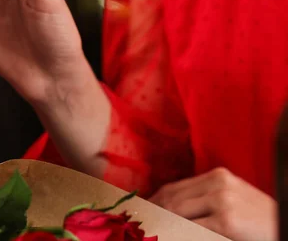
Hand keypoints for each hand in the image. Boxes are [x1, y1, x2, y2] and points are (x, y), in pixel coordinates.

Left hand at [150, 168, 277, 240]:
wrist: (285, 225)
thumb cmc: (258, 220)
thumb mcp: (231, 200)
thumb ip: (203, 201)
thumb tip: (169, 211)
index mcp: (218, 176)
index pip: (174, 188)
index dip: (152, 201)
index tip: (139, 211)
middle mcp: (219, 184)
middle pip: (172, 199)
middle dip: (152, 213)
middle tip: (138, 223)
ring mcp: (223, 202)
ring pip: (178, 213)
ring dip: (160, 224)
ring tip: (147, 231)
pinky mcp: (227, 221)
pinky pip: (191, 229)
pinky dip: (176, 233)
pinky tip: (167, 236)